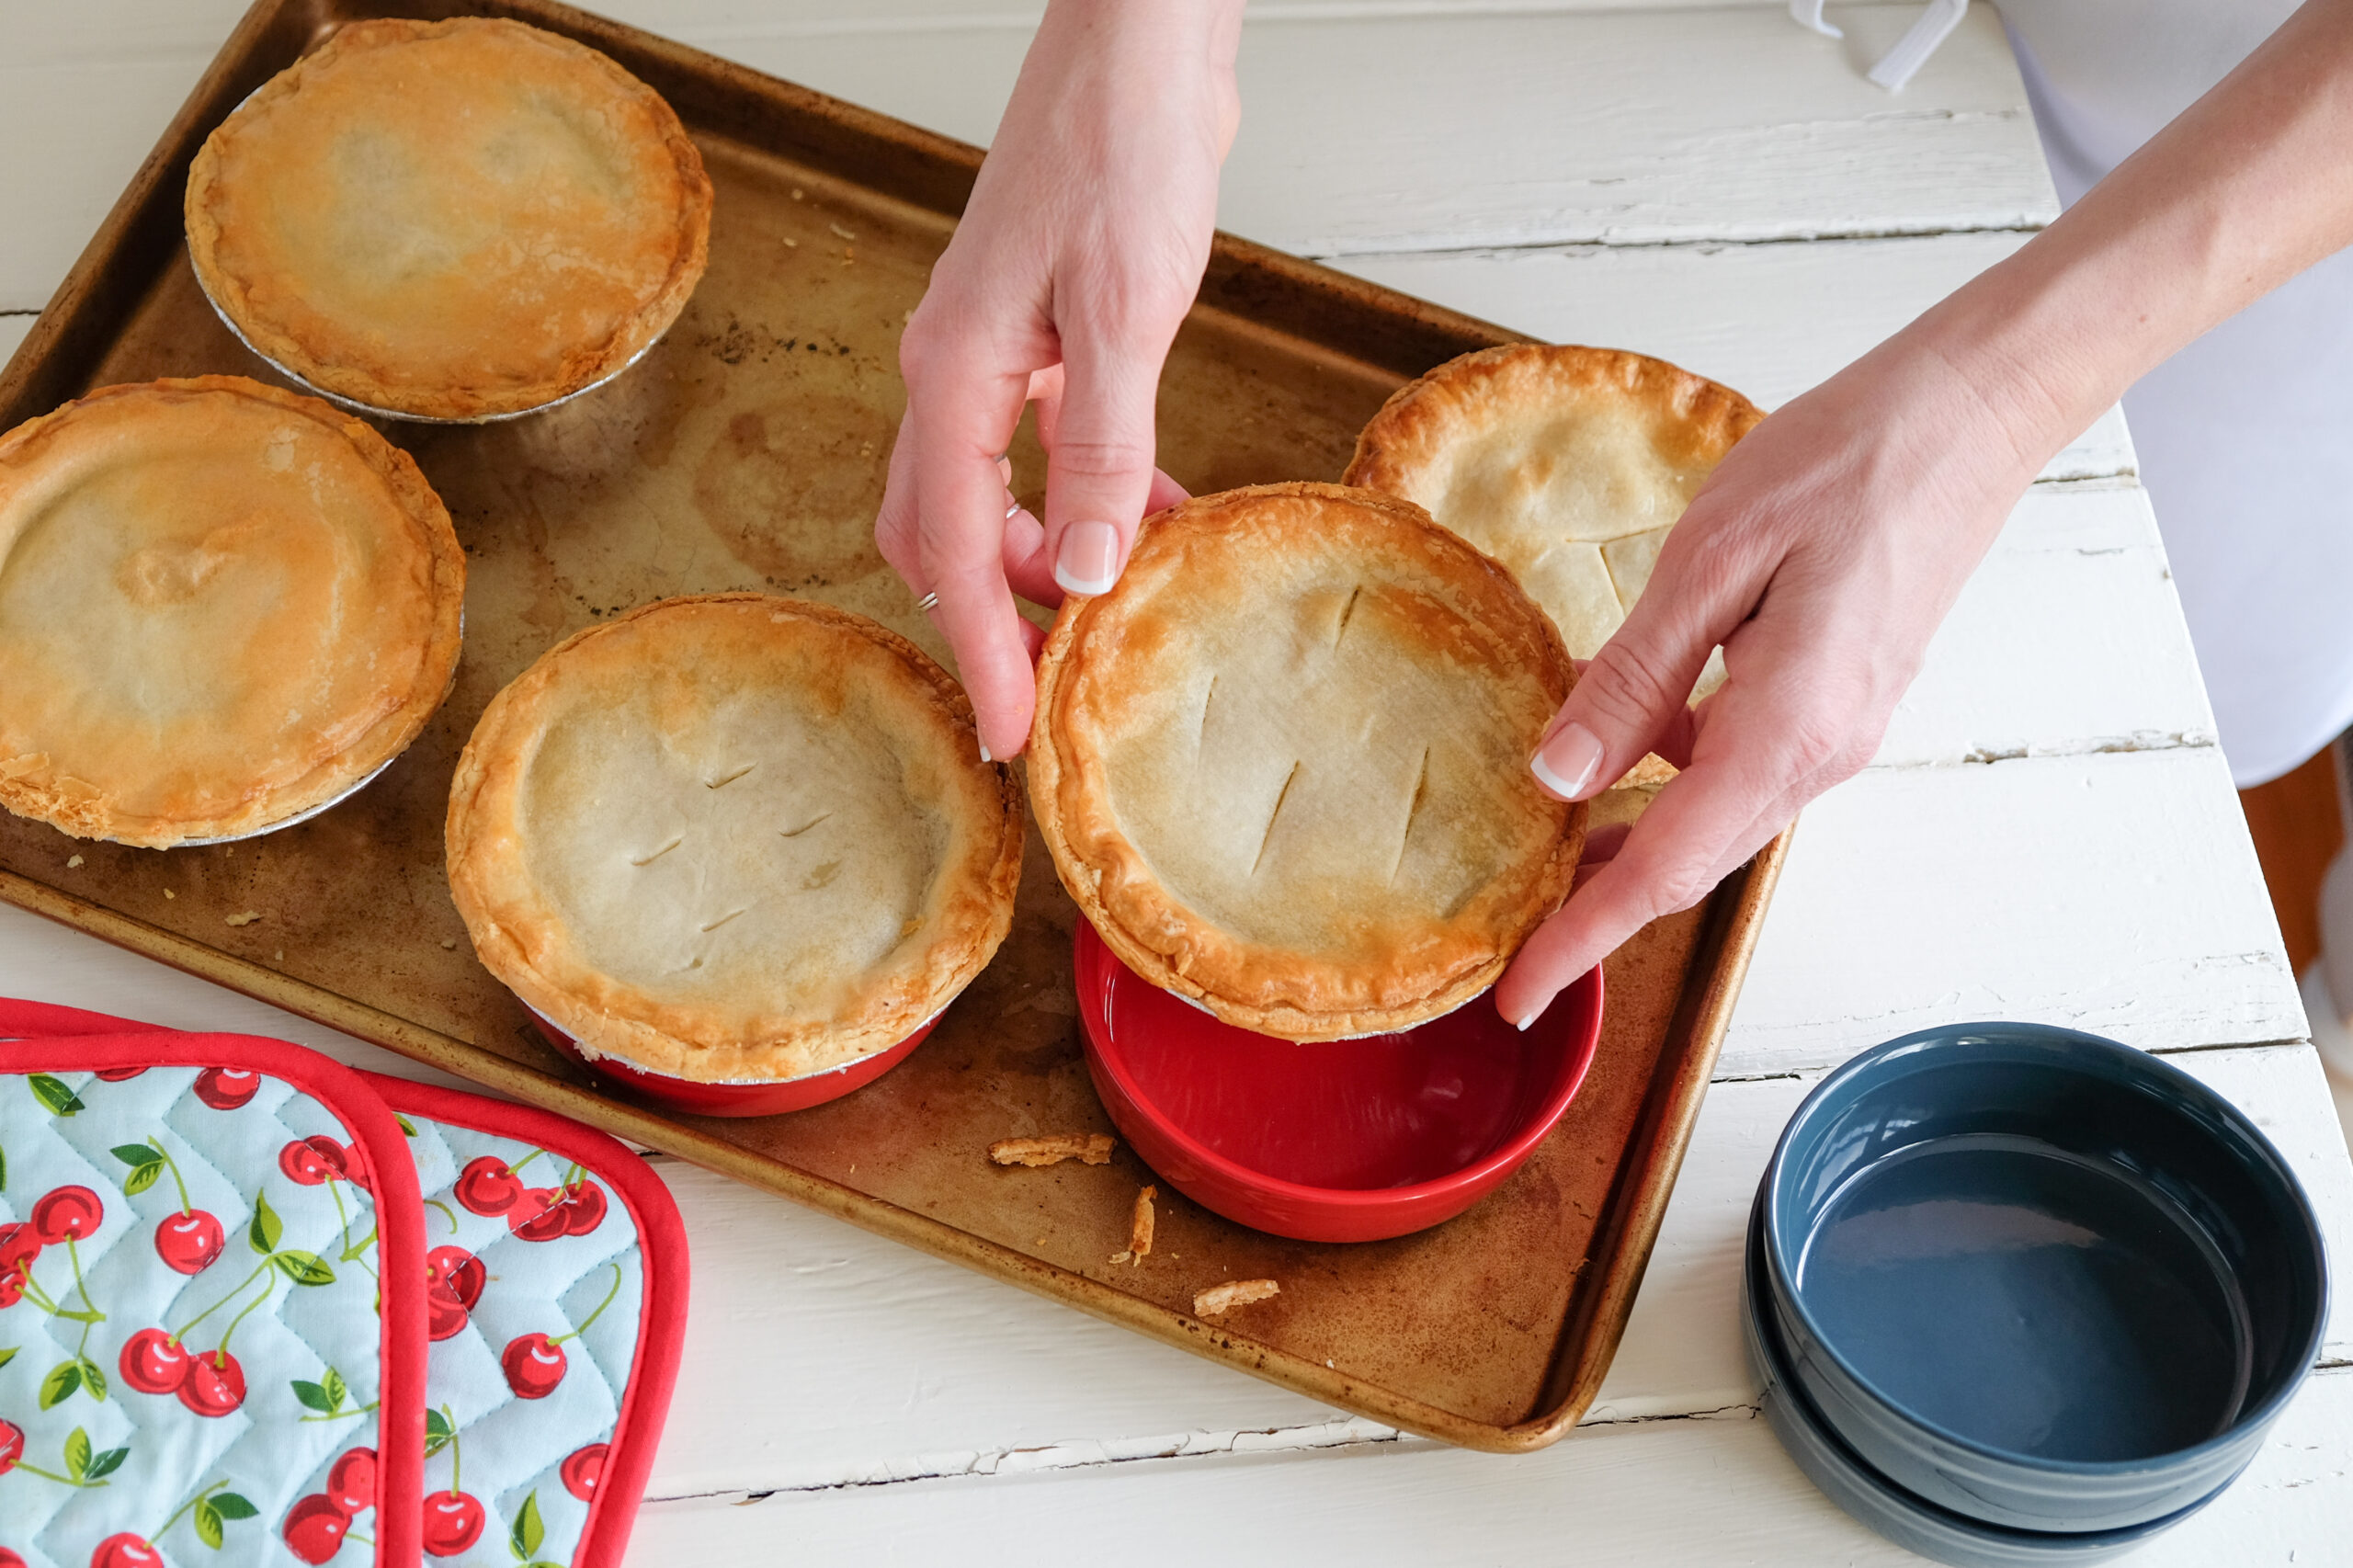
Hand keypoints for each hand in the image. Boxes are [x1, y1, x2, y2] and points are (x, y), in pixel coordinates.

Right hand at [878, 0, 1243, 758]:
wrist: (1139, 45)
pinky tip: (1147, 519)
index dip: (980, 649)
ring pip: (986, 497)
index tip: (1007, 733)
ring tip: (1110, 612)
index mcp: (956, 373)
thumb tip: (1081, 571)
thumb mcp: (1126, 311)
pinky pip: (1039, 451)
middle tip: (1048, 690)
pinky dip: (1081, 500)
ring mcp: (994, 354)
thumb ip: (1104, 449)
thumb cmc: (1121, 144)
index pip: (950, 548)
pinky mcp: (1042, 337)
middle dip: (987, 617)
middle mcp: (955, 371)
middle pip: (939, 533)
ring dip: (1039, 562)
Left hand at [1494, 336, 2042, 1026]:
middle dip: (1596, 911)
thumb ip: (1634, 677)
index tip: (1519, 991)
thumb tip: (1558, 776)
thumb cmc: (1846, 461)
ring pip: (1713, 822)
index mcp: (1787, 728)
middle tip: (1512, 941)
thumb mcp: (1712, 559)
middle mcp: (1820, 754)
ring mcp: (1837, 733)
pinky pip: (1739, 769)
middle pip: (1688, 863)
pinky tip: (1622, 739)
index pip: (1664, 867)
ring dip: (1631, 848)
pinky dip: (1672, 778)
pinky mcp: (1838, 704)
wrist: (1969, 414)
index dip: (1582, 937)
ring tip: (1544, 859)